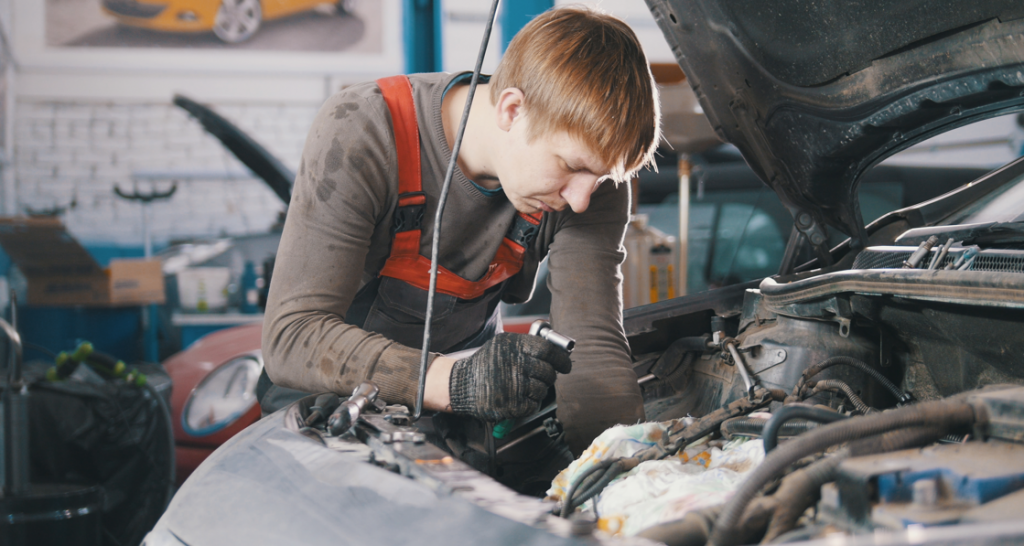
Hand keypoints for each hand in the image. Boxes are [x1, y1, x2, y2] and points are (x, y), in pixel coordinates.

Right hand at [448, 332, 572, 421]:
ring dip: (538, 391)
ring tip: (525, 388)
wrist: (460, 385)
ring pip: (542, 389)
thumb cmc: (483, 365)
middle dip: (549, 377)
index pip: (547, 350)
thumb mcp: (501, 345)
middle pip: (548, 371)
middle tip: (543, 378)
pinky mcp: (512, 404)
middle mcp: (515, 364)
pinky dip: (530, 404)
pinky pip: (534, 405)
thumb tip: (554, 352)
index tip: (565, 365)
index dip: (561, 358)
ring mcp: (514, 385)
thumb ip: (525, 346)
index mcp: (514, 346)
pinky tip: (520, 399)